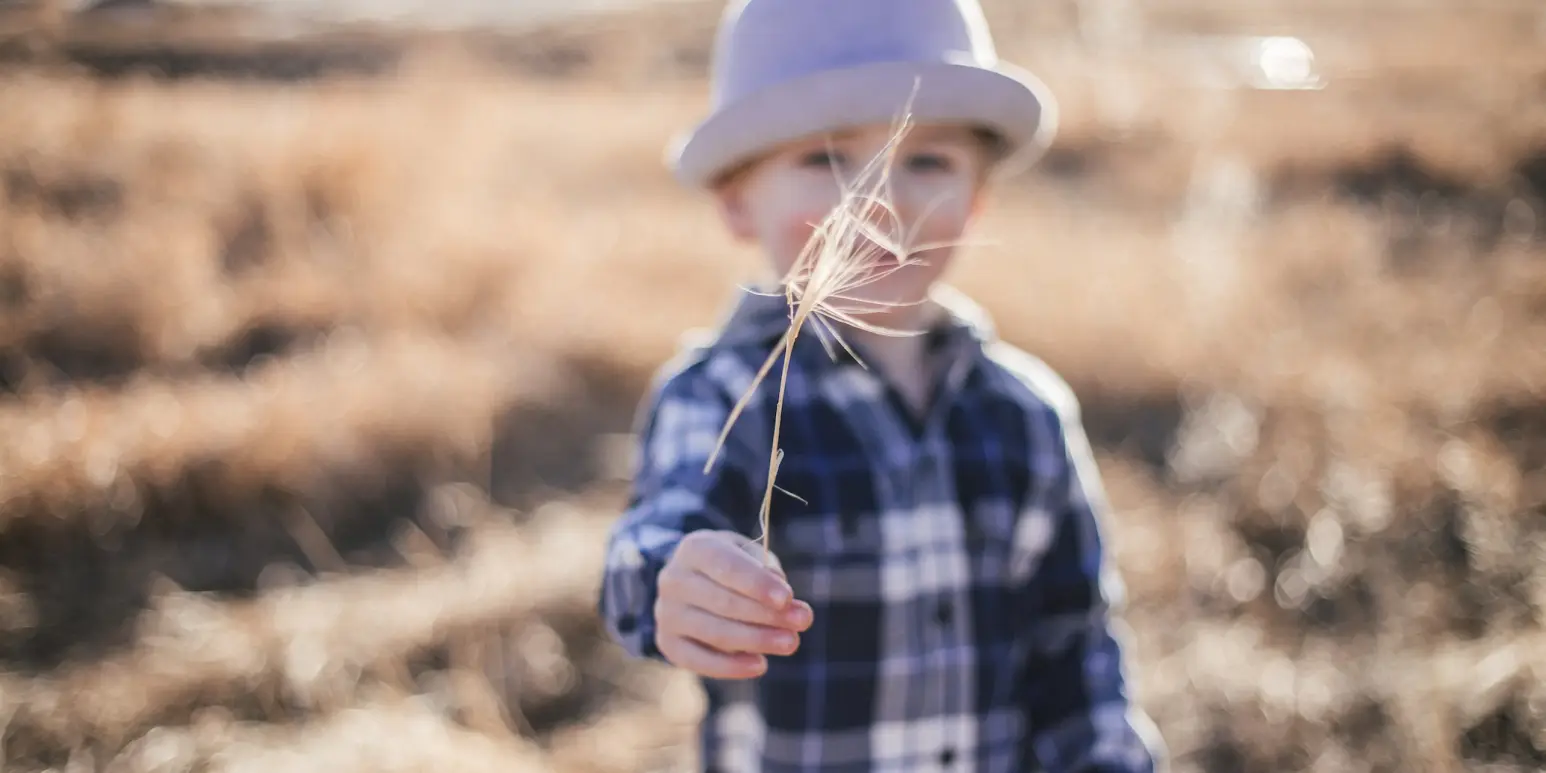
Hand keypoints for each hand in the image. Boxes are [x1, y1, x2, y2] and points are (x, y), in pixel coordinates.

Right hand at [654, 530, 812, 678]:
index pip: (726, 566)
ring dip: (756, 640)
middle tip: (803, 621)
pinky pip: (699, 661)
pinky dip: (731, 666)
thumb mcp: (748, 554)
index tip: (788, 598)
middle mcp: (674, 580)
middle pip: (724, 602)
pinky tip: (760, 665)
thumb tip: (784, 600)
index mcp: (695, 548)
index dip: (757, 584)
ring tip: (790, 643)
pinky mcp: (668, 643)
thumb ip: (766, 570)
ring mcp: (667, 613)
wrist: (690, 582)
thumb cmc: (730, 566)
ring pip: (715, 632)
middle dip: (767, 614)